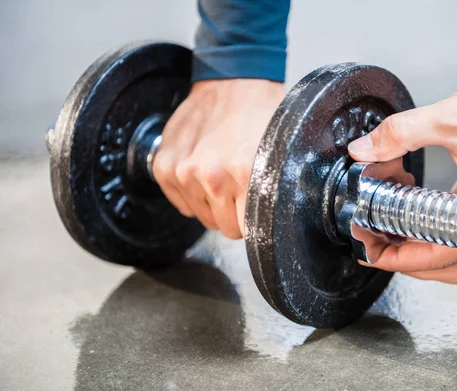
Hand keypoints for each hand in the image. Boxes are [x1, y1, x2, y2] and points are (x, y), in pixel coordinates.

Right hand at [153, 79, 284, 238]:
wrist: (233, 81)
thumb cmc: (260, 113)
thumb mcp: (280, 153)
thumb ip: (274, 190)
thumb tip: (274, 222)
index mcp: (245, 175)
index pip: (248, 231)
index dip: (254, 222)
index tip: (256, 210)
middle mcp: (212, 176)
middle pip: (225, 227)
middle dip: (234, 213)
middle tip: (240, 186)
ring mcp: (184, 172)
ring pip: (202, 217)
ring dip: (212, 202)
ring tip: (223, 173)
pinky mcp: (164, 167)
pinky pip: (181, 204)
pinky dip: (192, 194)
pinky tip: (204, 171)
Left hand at [348, 59, 456, 283]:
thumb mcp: (450, 117)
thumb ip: (401, 133)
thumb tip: (363, 150)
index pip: (440, 257)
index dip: (399, 258)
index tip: (370, 249)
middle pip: (448, 266)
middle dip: (406, 261)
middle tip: (373, 246)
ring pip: (455, 252)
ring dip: (420, 248)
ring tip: (387, 233)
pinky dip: (434, 229)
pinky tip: (411, 213)